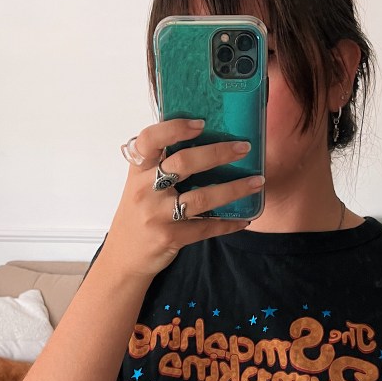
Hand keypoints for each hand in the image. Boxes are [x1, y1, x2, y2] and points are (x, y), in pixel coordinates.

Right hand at [102, 119, 264, 279]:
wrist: (124, 258)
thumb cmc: (138, 214)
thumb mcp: (140, 184)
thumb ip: (159, 164)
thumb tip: (200, 138)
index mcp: (138, 170)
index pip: (150, 139)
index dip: (175, 128)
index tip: (201, 123)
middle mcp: (145, 190)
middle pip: (183, 163)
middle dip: (218, 152)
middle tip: (243, 147)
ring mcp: (157, 215)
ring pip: (201, 197)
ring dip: (234, 188)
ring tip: (257, 181)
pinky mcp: (170, 237)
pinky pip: (206, 228)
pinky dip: (228, 223)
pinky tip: (244, 218)